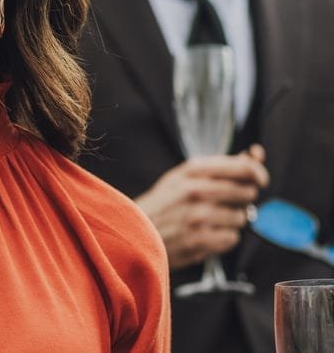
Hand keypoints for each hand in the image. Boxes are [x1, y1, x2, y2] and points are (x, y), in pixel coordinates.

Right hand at [135, 145, 267, 269]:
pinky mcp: (200, 240)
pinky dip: (224, 237)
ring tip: (209, 219)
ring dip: (231, 220)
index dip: (258, 173)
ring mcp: (198, 216)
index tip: (260, 180)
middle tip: (224, 202)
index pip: (243, 168)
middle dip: (241, 198)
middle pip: (247, 192)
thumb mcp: (185, 176)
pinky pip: (233, 238)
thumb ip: (222, 165)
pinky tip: (206, 233)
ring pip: (242, 217)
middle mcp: (196, 191)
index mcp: (192, 170)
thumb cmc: (164, 202)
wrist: (134, 230)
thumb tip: (256, 153)